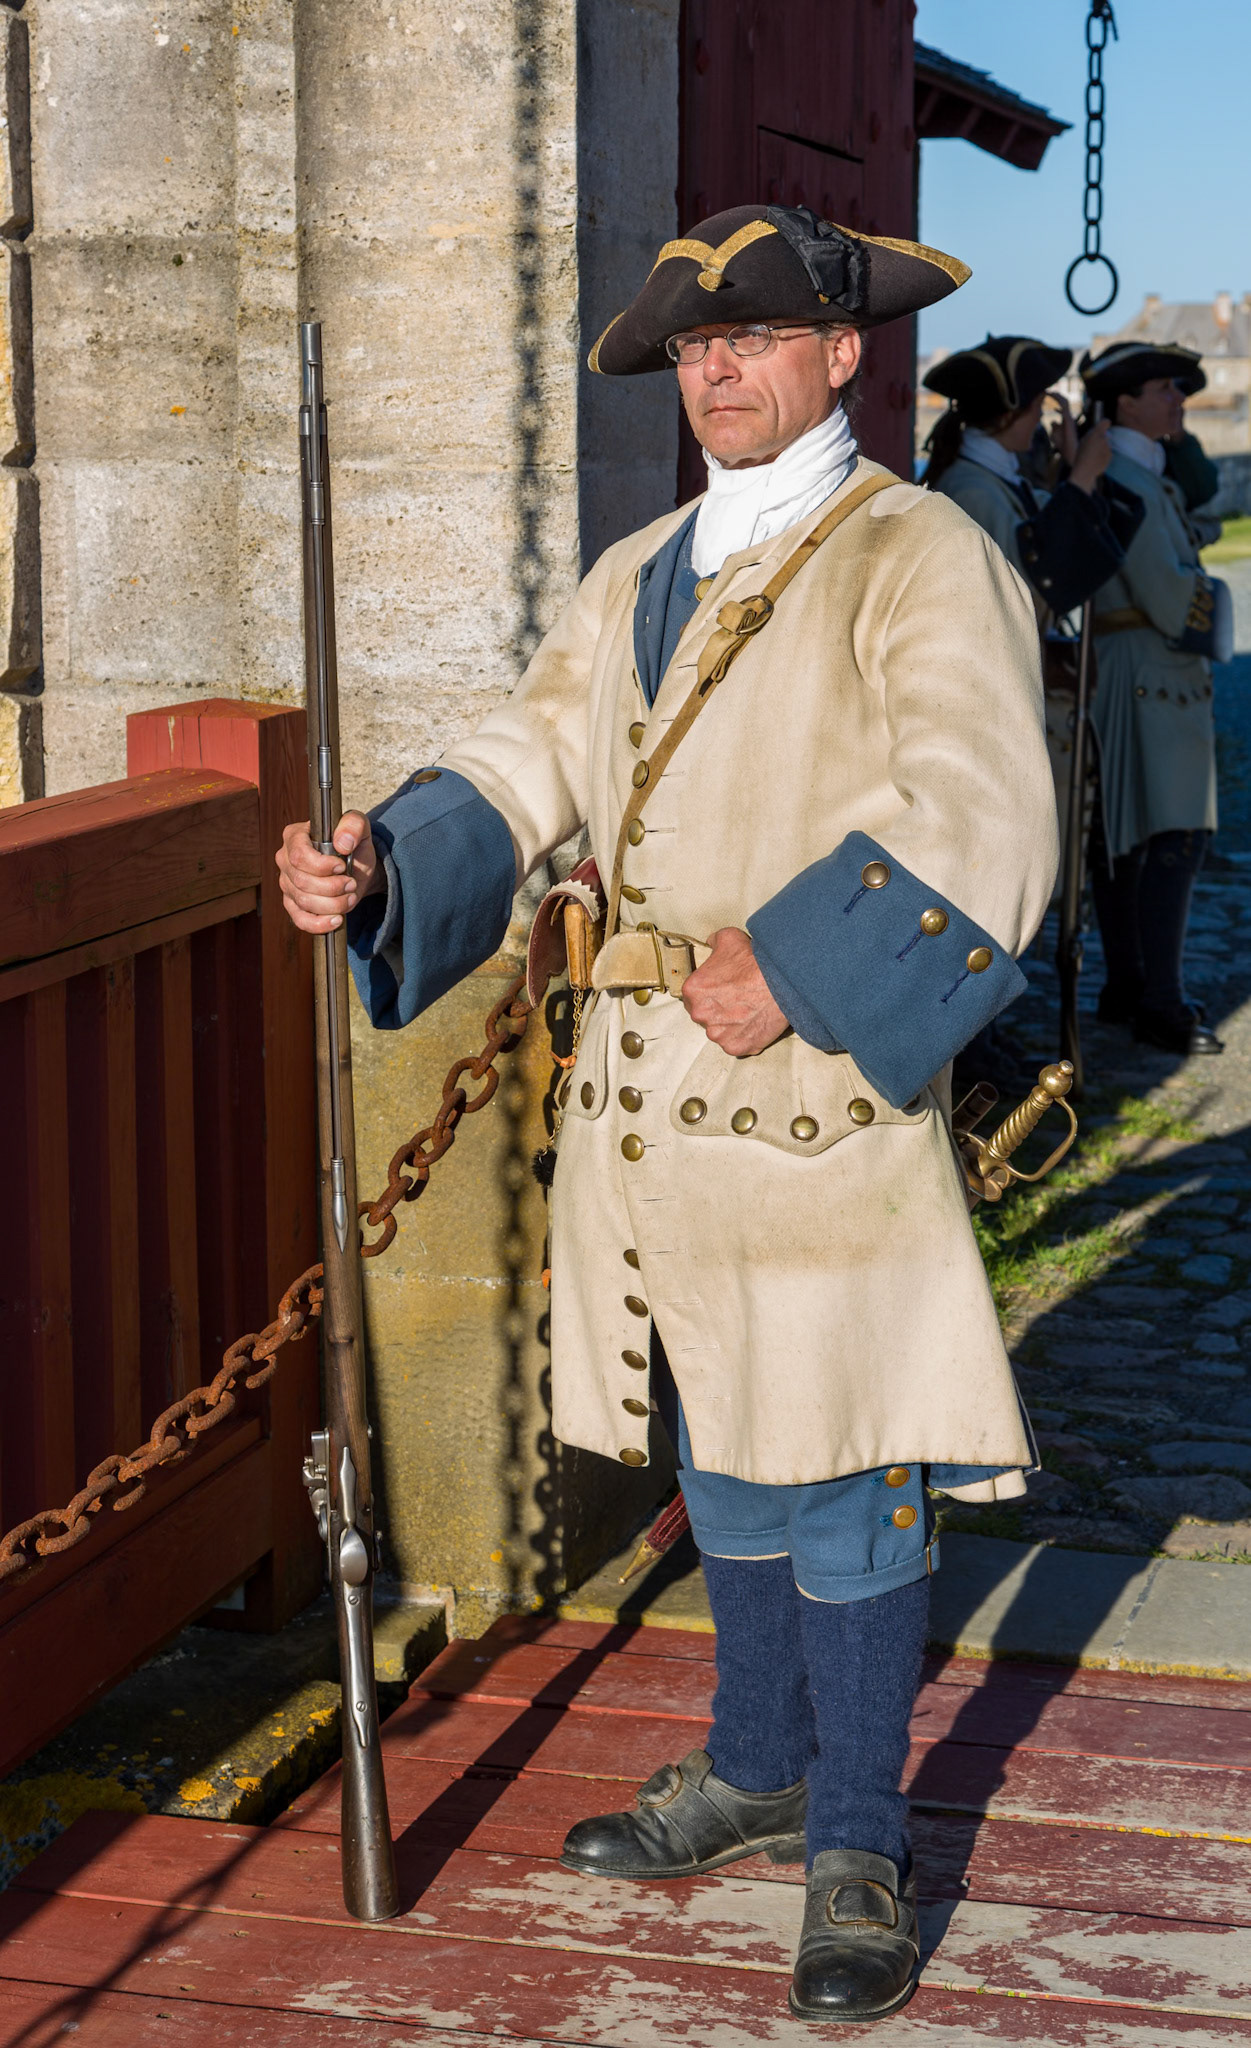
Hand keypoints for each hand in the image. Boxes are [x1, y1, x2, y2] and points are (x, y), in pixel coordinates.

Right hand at [276, 811, 380, 933]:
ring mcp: (286, 884)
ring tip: (350, 897)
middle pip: (301, 881)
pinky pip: (300, 920)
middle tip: (351, 884)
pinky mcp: (293, 904)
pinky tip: (337, 920)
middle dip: (332, 887)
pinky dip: (320, 924)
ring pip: (303, 902)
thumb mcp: (359, 827)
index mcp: (294, 836)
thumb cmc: (353, 844)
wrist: (356, 867)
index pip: (299, 855)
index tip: (341, 867)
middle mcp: (285, 860)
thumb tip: (342, 843)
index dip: (321, 866)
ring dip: (332, 904)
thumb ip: (353, 825)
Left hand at [681, 926, 787, 1056]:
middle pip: (704, 1015)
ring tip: (747, 1012)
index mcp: (693, 990)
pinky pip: (735, 1044)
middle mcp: (700, 1015)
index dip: (708, 992)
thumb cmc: (755, 961)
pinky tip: (754, 1023)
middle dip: (716, 1009)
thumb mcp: (729, 939)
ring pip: (719, 1031)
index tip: (721, 990)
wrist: (782, 982)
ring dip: (729, 1024)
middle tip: (736, 1000)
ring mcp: (718, 1034)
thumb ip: (714, 941)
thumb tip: (711, 942)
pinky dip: (743, 1036)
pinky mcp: (736, 1047)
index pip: (693, 995)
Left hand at [1046, 391, 1078, 467]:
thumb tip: (1053, 421)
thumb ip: (1054, 427)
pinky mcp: (1068, 418)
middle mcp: (1068, 416)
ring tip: (1048, 391)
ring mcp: (1069, 417)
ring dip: (1056, 395)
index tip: (1047, 395)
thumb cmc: (1063, 445)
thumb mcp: (1055, 435)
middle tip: (1047, 390)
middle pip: (1063, 401)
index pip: (1061, 405)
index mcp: (1066, 419)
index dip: (1055, 399)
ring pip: (1064, 401)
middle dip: (1056, 395)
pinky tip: (1050, 395)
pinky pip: (1064, 404)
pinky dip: (1057, 399)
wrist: (1070, 452)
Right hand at [1067, 418, 1111, 494]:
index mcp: (1096, 433)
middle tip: (1093, 447)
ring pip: (1107, 445)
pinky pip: (1108, 452)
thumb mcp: (1083, 441)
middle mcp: (1104, 439)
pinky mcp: (1110, 455)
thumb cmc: (1080, 456)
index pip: (1106, 422)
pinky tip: (1096, 460)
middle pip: (1106, 435)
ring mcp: (1108, 447)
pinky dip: (1104, 456)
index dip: (1104, 424)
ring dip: (1103, 448)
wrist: (1084, 472)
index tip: (1103, 427)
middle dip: (1102, 439)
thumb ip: (1092, 435)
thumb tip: (1101, 432)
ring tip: (1093, 456)